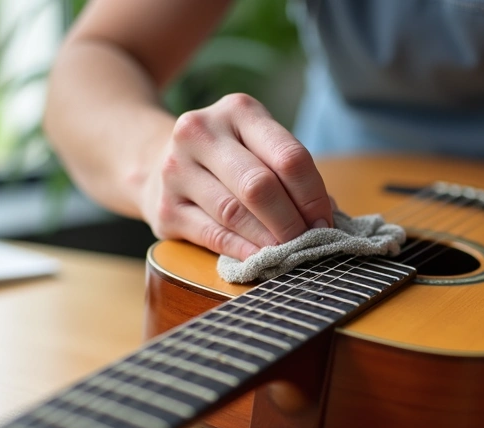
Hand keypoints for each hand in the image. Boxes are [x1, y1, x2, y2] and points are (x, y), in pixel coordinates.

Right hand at [137, 93, 333, 259]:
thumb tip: (327, 217)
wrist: (156, 160)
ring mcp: (176, 169)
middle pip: (260, 186)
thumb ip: (290, 173)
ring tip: (288, 253)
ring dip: (269, 240)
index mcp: (238, 111)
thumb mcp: (257, 145)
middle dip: (291, 222)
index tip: (325, 223)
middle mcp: (201, 132)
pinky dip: (242, 251)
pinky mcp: (164, 207)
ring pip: (235, 213)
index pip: (289, 157)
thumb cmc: (227, 158)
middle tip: (308, 243)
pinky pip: (213, 235)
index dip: (313, 196)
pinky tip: (260, 259)